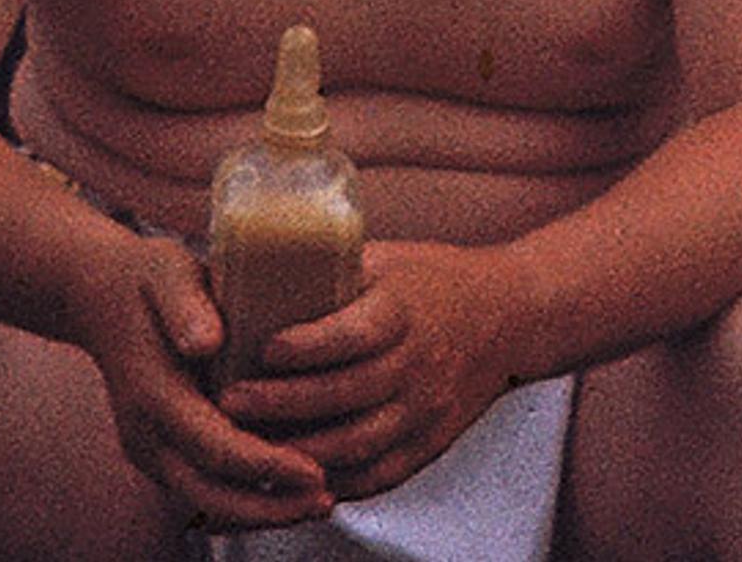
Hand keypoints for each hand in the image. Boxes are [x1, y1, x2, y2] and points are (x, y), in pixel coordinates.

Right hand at [68, 233, 336, 527]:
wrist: (103, 297)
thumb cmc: (148, 280)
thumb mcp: (168, 272)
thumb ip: (186, 303)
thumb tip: (207, 343)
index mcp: (152, 394)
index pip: (214, 448)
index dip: (266, 466)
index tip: (313, 471)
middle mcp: (146, 434)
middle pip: (210, 494)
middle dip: (270, 508)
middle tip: (325, 500)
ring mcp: (151, 450)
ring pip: (207, 503)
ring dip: (263, 512)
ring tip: (318, 502)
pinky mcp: (162, 454)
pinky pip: (205, 491)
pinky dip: (247, 500)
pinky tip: (291, 493)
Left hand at [218, 240, 530, 503]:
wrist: (510, 314)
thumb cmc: (432, 280)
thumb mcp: (387, 259)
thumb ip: (331, 271)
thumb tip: (252, 275)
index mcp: (404, 309)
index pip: (355, 334)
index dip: (308, 346)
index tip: (265, 349)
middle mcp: (418, 361)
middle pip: (348, 394)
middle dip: (284, 404)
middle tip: (231, 402)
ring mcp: (427, 407)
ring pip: (360, 442)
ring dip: (301, 450)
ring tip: (251, 445)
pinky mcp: (432, 440)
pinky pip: (381, 473)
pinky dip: (337, 481)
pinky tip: (298, 476)